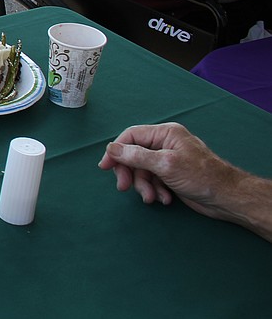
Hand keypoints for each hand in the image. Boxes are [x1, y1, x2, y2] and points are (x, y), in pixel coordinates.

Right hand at [97, 122, 238, 215]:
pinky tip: (165, 199)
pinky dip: (156, 190)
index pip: (131, 136)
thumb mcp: (165, 165)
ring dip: (145, 186)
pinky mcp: (172, 175)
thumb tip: (111, 149)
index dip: (115, 151)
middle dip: (131, 173)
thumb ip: (136, 156)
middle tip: (125, 188)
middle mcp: (165, 144)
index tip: (105, 167)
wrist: (227, 198)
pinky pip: (154, 180)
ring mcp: (168, 160)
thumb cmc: (200, 176)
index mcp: (165, 134)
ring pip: (143, 171)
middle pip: (134, 155)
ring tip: (153, 198)